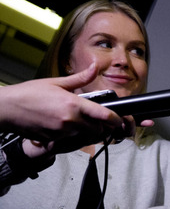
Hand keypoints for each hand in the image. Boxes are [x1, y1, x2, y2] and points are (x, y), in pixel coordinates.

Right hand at [0, 64, 125, 141]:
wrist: (6, 109)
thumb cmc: (28, 94)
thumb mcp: (55, 82)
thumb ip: (80, 78)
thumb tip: (94, 67)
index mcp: (73, 104)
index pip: (104, 115)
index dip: (116, 119)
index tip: (120, 120)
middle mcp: (70, 121)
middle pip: (98, 130)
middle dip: (102, 127)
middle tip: (100, 121)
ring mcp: (62, 132)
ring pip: (85, 137)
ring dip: (88, 132)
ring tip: (82, 122)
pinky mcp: (54, 140)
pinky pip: (71, 141)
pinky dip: (73, 136)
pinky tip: (67, 127)